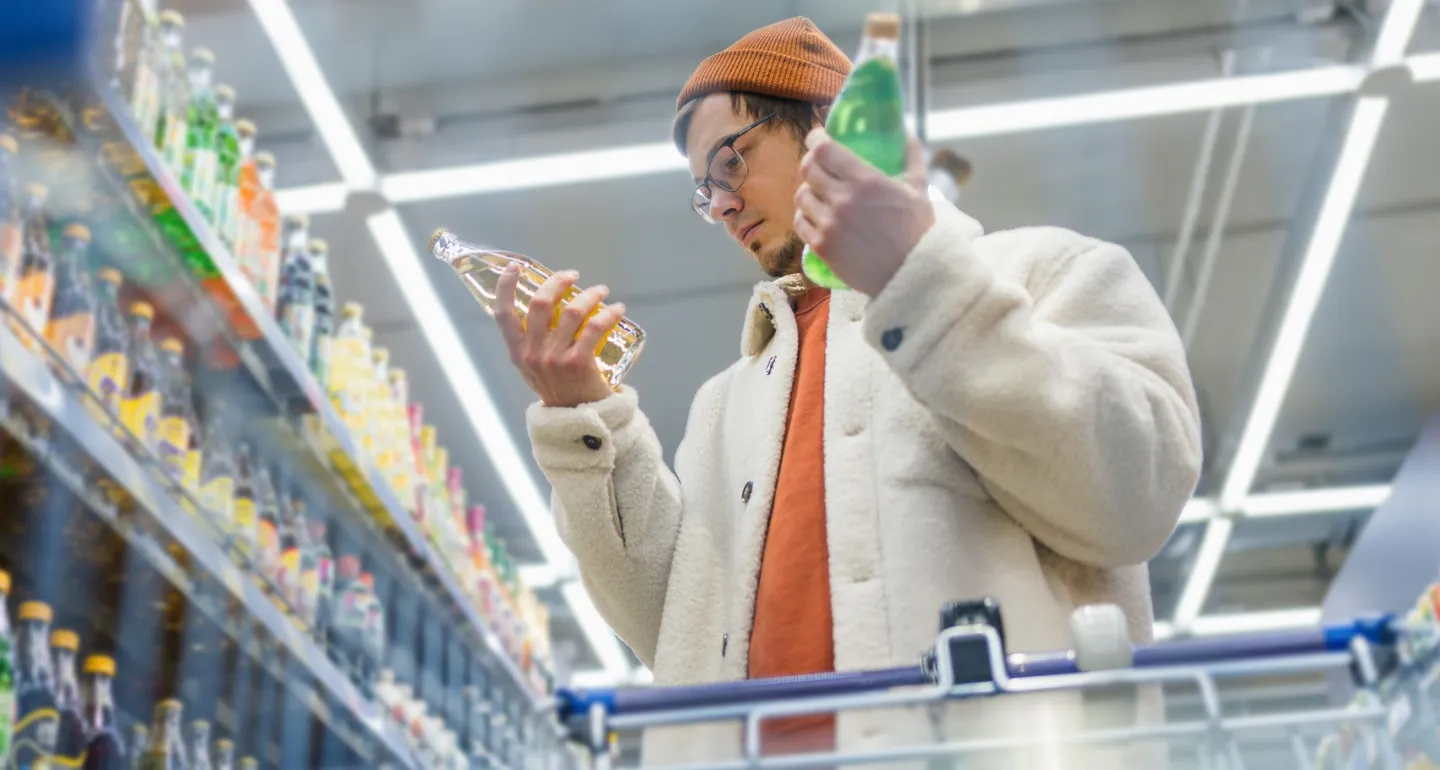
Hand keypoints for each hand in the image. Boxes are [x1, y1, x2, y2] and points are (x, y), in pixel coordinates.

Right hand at [494, 263, 626, 407]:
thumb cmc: (559, 389)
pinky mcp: (579, 363)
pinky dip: (609, 313)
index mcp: (517, 353)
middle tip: (573, 275)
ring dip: (590, 295)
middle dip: (558, 282)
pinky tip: (618, 310)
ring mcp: (554, 359)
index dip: (505, 286)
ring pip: (571, 311)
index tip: (515, 267)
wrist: (579, 421)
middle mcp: (532, 354)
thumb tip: (545, 304)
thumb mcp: (534, 369)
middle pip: (540, 304)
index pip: (502, 314)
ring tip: (601, 291)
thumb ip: (532, 342)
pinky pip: (595, 327)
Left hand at [793, 128, 934, 295]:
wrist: (912, 275)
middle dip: (811, 162)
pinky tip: (816, 215)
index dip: (816, 139)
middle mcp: (842, 200)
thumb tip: (905, 136)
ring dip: (808, 190)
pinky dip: (806, 216)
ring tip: (819, 193)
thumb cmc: (918, 231)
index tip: (819, 137)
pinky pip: (801, 223)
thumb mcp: (919, 189)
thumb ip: (911, 158)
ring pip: (801, 196)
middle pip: (808, 169)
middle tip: (819, 164)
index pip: (824, 149)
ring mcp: (829, 225)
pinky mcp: (822, 247)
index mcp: (866, 181)